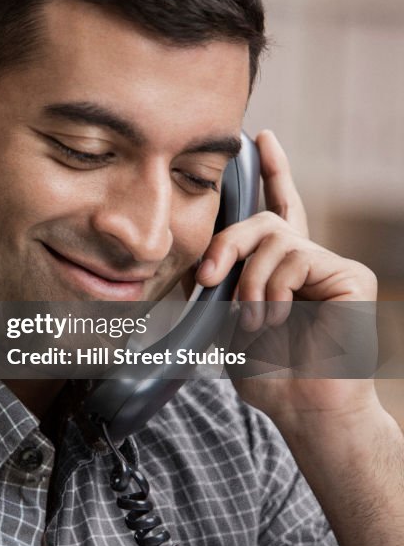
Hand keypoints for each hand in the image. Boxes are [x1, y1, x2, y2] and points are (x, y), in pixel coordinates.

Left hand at [194, 130, 379, 431]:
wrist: (302, 407)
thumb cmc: (267, 371)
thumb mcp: (223, 320)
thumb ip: (214, 283)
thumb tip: (195, 263)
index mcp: (280, 266)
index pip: (277, 209)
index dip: (272, 171)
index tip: (259, 138)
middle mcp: (308, 260)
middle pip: (263, 219)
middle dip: (227, 243)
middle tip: (208, 277)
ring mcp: (331, 267)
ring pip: (275, 241)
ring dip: (250, 283)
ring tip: (252, 320)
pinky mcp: (350, 277)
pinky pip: (297, 259)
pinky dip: (275, 289)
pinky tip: (278, 318)